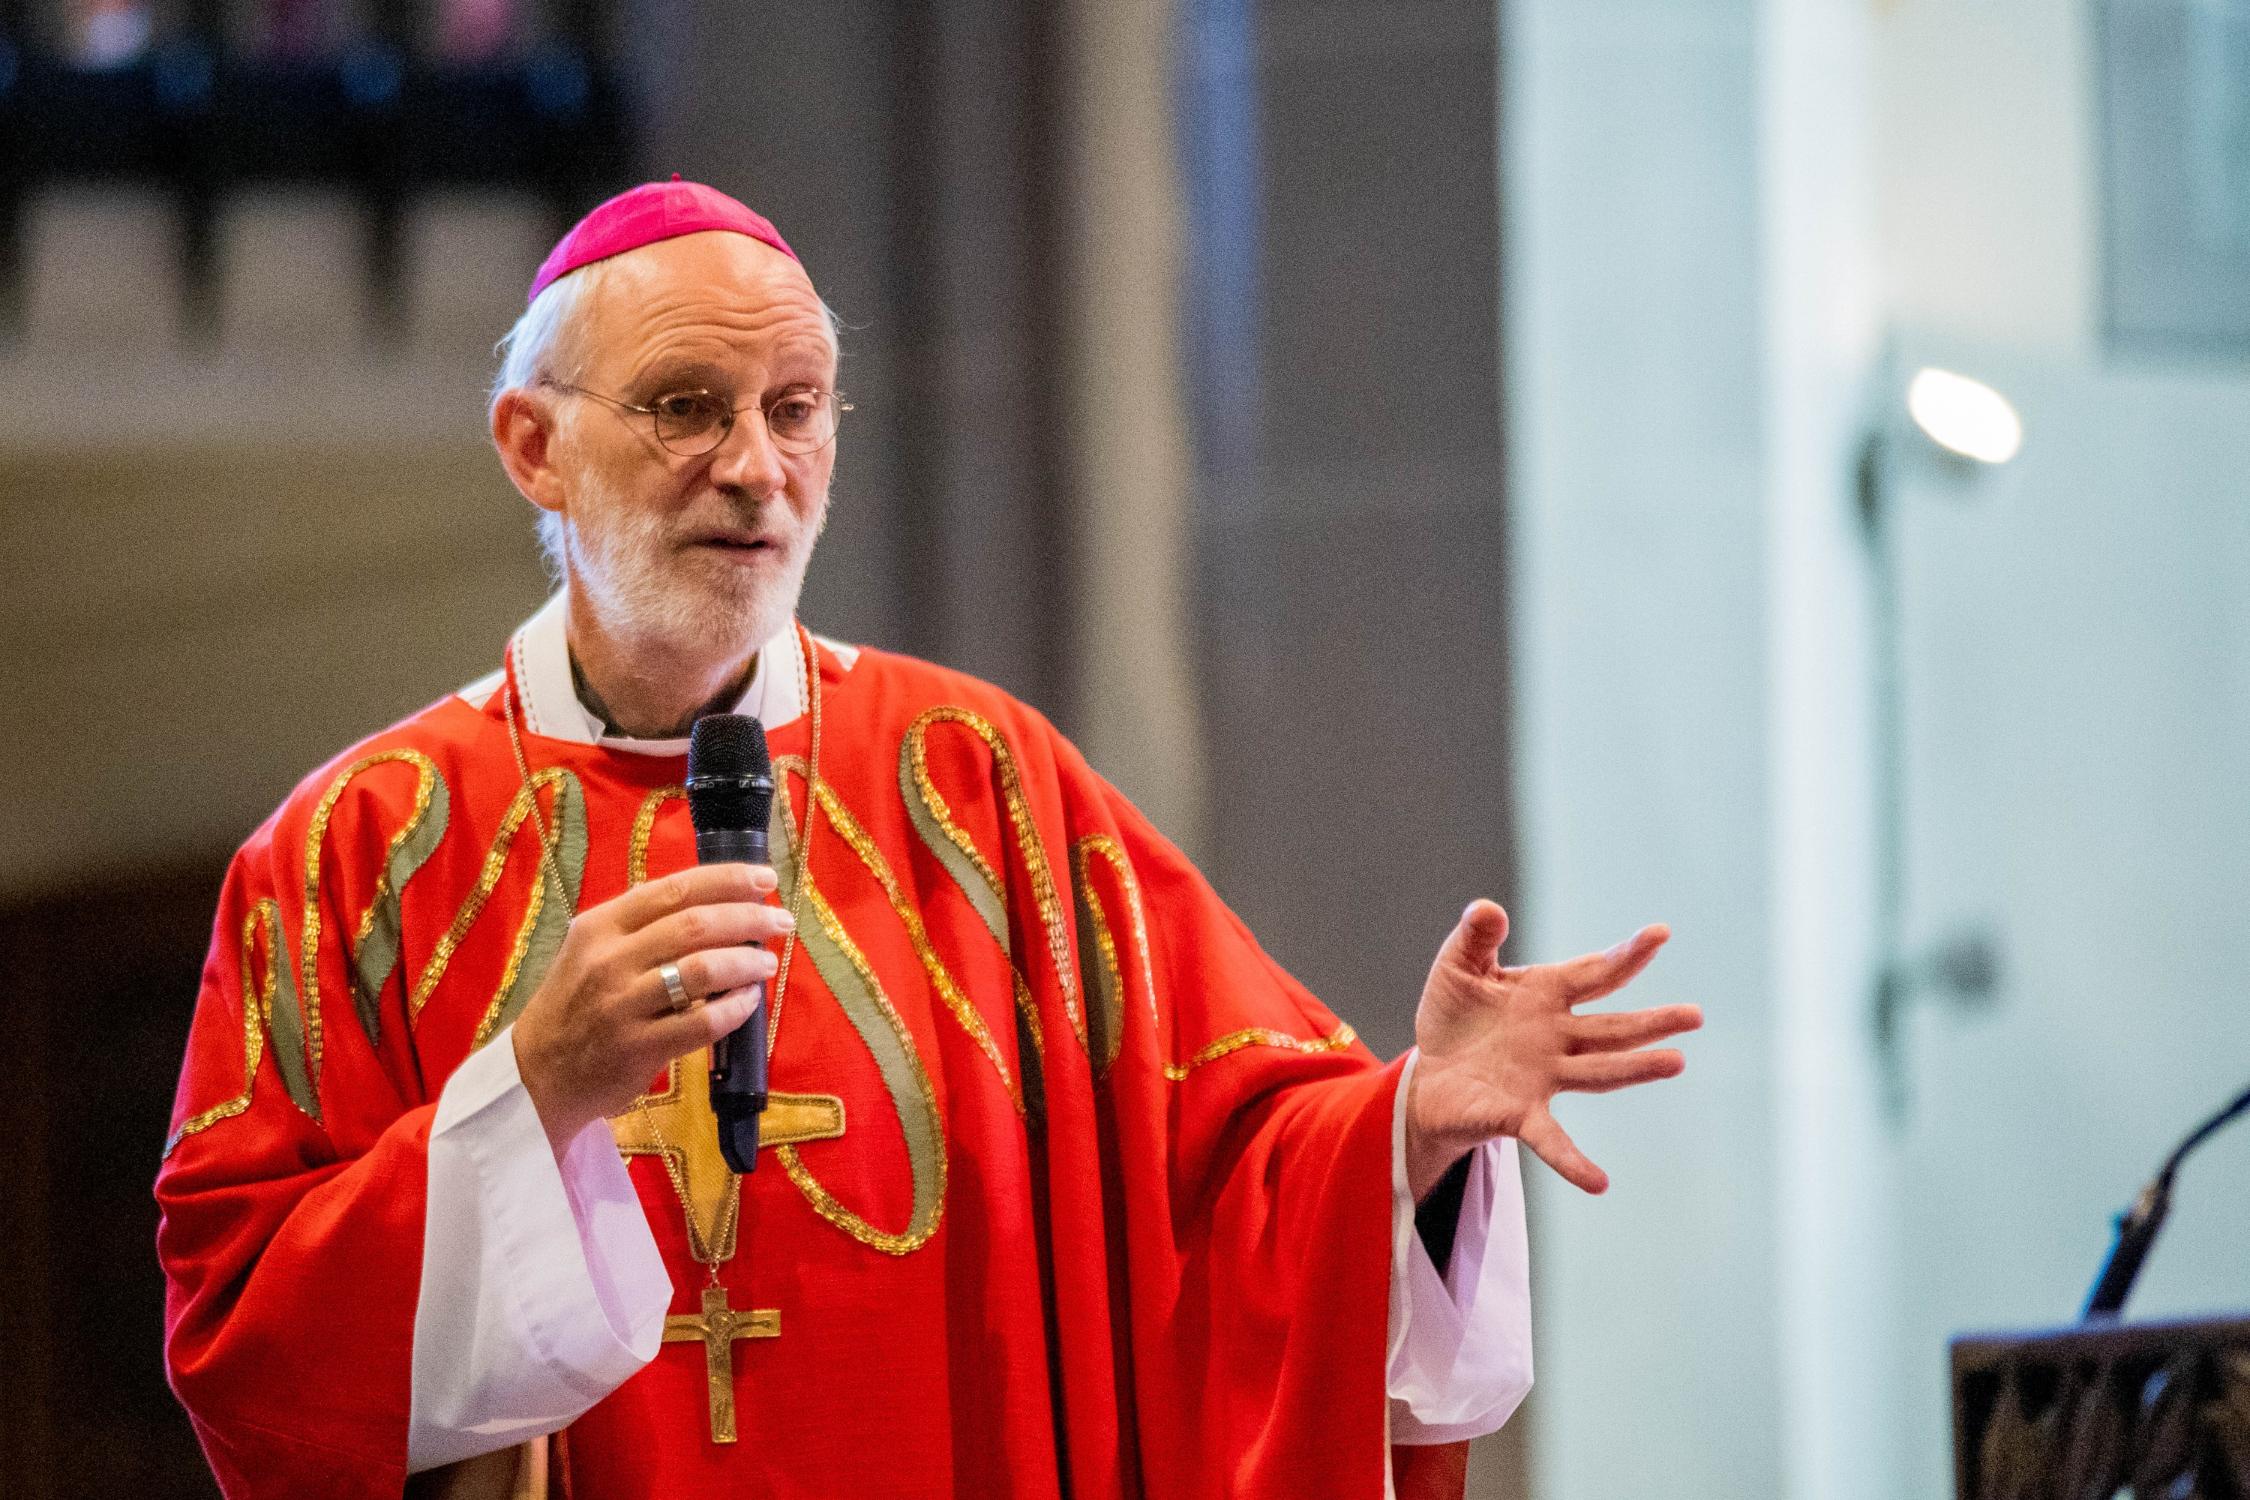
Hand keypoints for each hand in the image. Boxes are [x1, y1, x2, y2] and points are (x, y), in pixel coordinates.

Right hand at [511, 862, 794, 1151]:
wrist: (537, 1074)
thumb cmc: (575, 1004)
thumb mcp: (590, 949)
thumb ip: (639, 922)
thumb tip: (708, 894)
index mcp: (601, 926)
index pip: (674, 889)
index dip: (727, 879)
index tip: (765, 879)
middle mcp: (610, 960)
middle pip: (695, 925)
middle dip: (748, 918)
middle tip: (780, 921)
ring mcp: (622, 1005)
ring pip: (701, 970)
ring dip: (745, 962)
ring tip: (766, 963)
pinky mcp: (637, 1049)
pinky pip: (702, 1023)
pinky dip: (735, 1009)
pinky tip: (749, 1002)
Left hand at [1406, 900, 1699, 1196]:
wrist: (1428, 1074)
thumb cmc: (1452, 1017)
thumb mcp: (1458, 967)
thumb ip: (1476, 936)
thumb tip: (1488, 907)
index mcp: (1544, 994)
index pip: (1594, 972)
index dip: (1627, 955)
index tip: (1660, 934)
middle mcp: (1555, 1037)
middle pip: (1611, 1027)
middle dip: (1652, 1020)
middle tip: (1696, 1015)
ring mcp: (1543, 1077)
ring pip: (1598, 1072)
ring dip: (1635, 1069)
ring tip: (1676, 1063)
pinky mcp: (1519, 1113)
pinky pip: (1551, 1140)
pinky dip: (1574, 1162)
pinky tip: (1600, 1183)